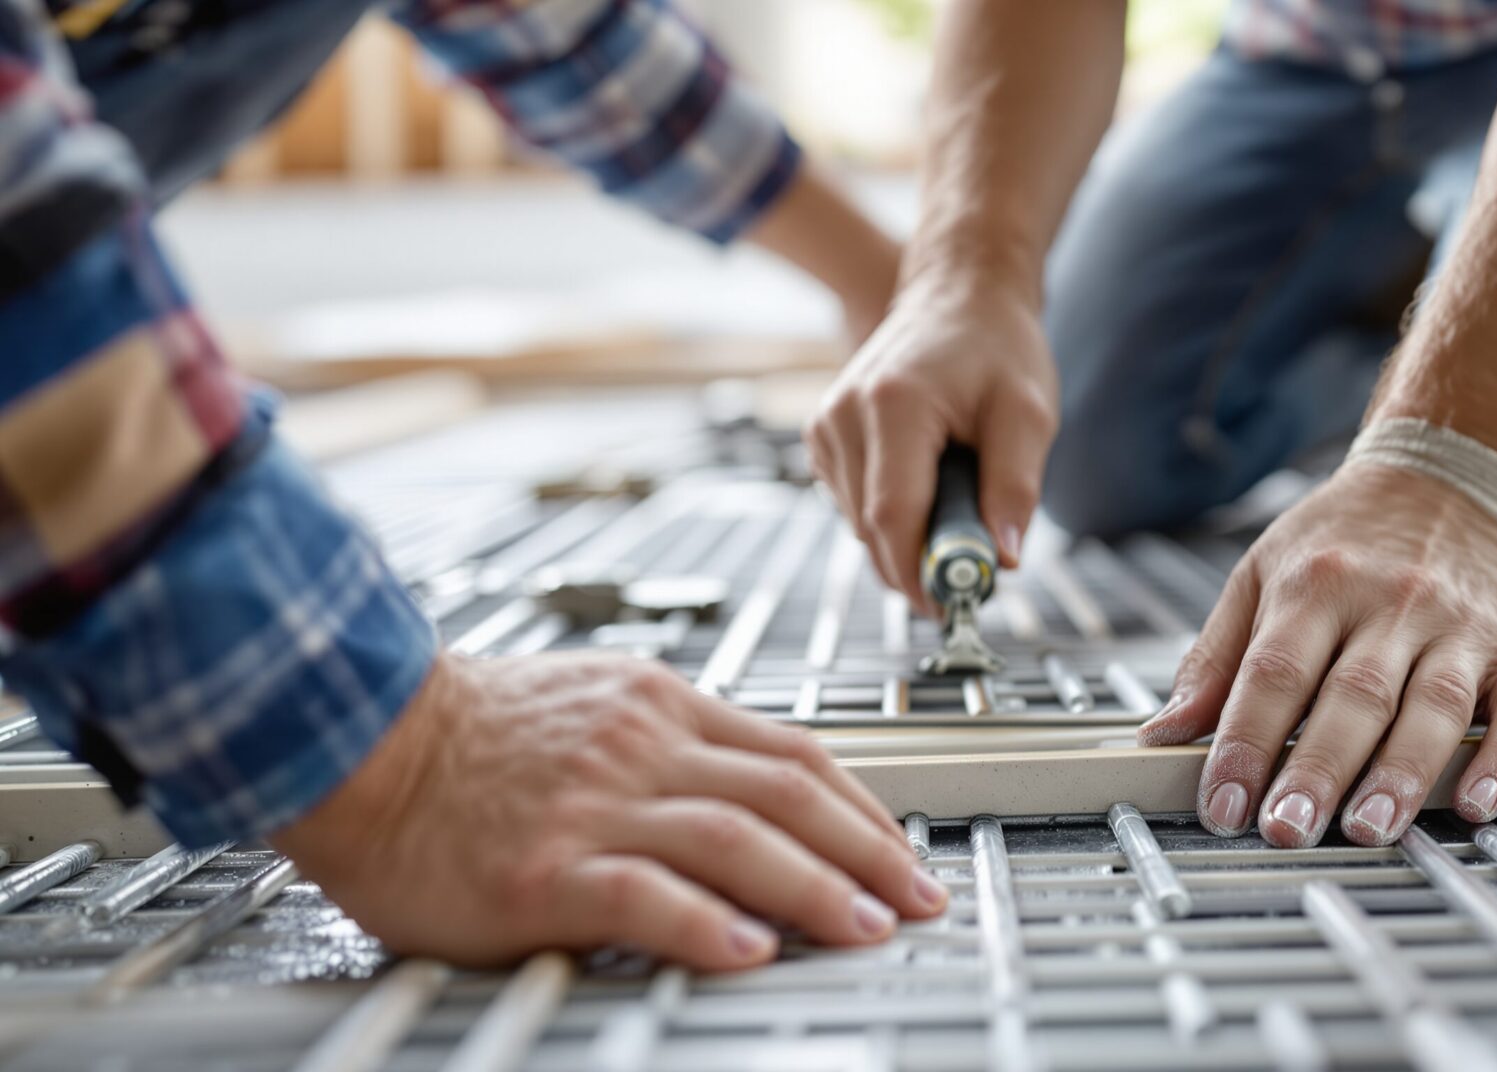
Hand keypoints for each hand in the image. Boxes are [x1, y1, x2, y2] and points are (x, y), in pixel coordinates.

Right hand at [273, 653, 944, 967]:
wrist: (355, 735)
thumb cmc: (467, 733)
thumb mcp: (593, 703)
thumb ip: (674, 744)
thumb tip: (756, 793)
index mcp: (659, 706)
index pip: (794, 754)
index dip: (865, 807)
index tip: (904, 851)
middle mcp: (639, 747)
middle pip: (786, 794)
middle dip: (870, 851)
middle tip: (918, 899)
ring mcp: (592, 805)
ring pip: (735, 839)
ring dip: (816, 887)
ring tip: (866, 928)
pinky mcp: (542, 866)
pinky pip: (642, 893)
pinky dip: (705, 922)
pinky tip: (750, 949)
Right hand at [805, 275, 1057, 614]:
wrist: (960, 295)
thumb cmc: (996, 347)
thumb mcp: (1028, 414)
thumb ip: (1015, 489)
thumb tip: (1001, 561)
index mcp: (893, 406)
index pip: (892, 519)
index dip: (920, 575)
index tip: (954, 607)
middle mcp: (844, 415)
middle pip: (871, 531)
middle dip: (921, 562)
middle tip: (975, 562)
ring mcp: (826, 426)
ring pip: (859, 525)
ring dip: (908, 536)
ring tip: (959, 499)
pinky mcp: (824, 437)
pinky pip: (853, 506)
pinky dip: (891, 513)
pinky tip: (928, 481)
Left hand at [1137, 465, 1496, 846]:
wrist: (1457, 470)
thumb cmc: (1348, 535)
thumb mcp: (1263, 572)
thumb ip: (1216, 659)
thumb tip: (1164, 733)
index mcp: (1315, 584)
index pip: (1273, 674)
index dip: (1245, 743)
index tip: (1222, 805)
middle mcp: (1390, 602)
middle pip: (1353, 695)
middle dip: (1317, 769)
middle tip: (1287, 830)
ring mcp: (1460, 625)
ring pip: (1435, 705)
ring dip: (1401, 773)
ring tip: (1368, 828)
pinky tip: (1476, 799)